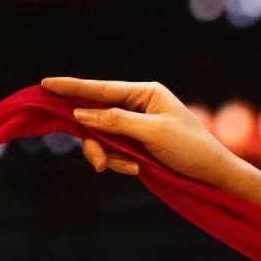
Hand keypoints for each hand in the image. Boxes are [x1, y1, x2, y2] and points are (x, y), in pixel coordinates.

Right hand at [39, 77, 240, 187]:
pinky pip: (113, 152)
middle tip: (96, 161)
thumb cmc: (192, 148)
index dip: (73, 87)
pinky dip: (119, 163)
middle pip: (95, 116)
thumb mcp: (153, 133)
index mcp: (146, 93)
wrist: (215, 175)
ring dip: (108, 156)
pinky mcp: (136, 147)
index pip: (102, 88)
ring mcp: (135, 127)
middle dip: (94, 140)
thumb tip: (80, 115)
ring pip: (101, 138)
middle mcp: (138, 106)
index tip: (46, 84)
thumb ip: (116, 122)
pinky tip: (139, 171)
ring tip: (130, 169)